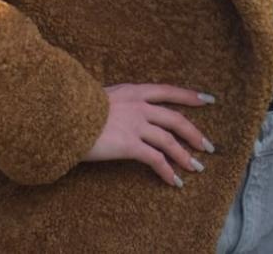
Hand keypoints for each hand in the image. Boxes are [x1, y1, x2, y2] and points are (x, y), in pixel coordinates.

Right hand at [84, 84, 215, 187]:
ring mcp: (136, 125)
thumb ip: (119, 102)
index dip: (190, 96)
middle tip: (208, 146)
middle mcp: (140, 106)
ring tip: (196, 167)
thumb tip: (124, 109)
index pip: (168, 92)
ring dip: (185, 156)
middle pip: (176, 119)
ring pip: (169, 141)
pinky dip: (167, 171)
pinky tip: (174, 181)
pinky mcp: (129, 145)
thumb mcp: (102, 96)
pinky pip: (155, 159)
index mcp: (134, 91)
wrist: (63, 116)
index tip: (208, 100)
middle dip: (195, 133)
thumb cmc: (76, 107)